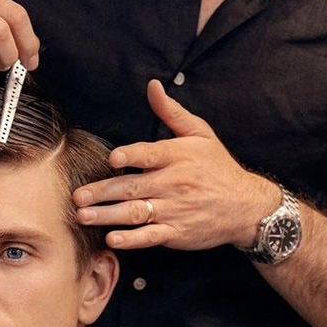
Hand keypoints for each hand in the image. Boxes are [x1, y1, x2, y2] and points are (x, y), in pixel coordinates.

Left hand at [73, 80, 280, 250]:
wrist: (247, 206)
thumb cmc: (218, 167)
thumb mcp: (201, 134)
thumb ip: (171, 112)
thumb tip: (153, 86)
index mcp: (178, 156)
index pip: (151, 155)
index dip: (131, 156)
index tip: (112, 159)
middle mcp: (174, 183)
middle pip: (134, 187)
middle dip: (103, 192)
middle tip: (78, 196)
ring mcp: (175, 210)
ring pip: (136, 213)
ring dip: (107, 216)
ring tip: (83, 216)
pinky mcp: (177, 233)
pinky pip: (150, 237)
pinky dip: (131, 239)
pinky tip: (112, 239)